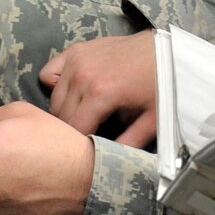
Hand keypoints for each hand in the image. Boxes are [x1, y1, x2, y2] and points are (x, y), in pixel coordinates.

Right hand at [38, 30, 159, 145]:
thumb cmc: (160, 84)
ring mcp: (76, 60)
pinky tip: (74, 91)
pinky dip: (56, 85)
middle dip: (74, 129)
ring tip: (86, 113)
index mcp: (101, 94)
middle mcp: (82, 75)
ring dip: (65, 110)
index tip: (92, 146)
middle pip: (61, 116)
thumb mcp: (151, 121)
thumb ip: (128, 145)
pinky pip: (49, 73)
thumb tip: (110, 164)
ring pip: (54, 99)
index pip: (75, 130)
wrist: (165, 50)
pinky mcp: (75, 51)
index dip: (82, 143)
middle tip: (92, 131)